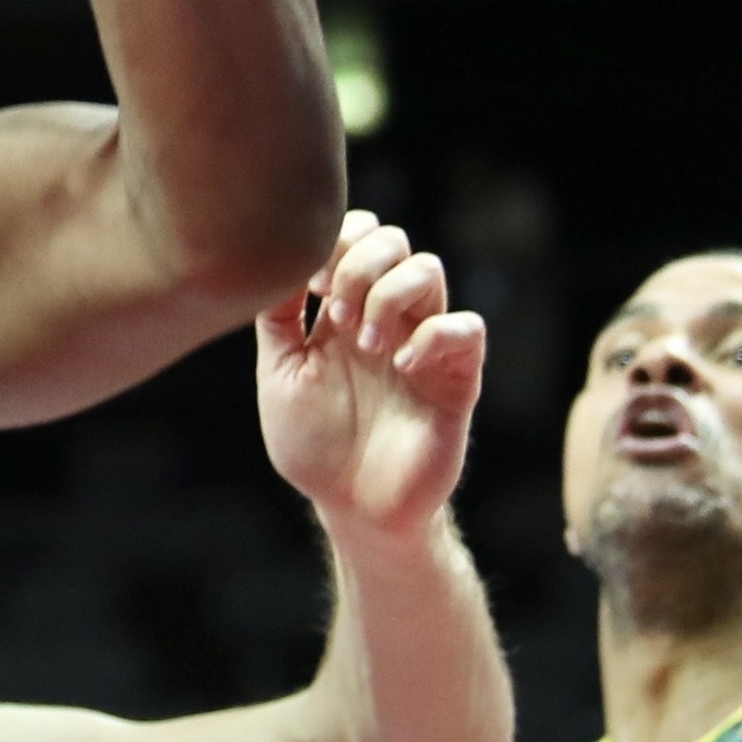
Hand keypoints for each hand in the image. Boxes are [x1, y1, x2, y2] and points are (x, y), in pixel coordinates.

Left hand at [256, 210, 485, 541]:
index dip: (337, 242)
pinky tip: (400, 365)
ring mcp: (424, 343)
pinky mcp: (457, 378)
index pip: (356, 236)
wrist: (352, 505)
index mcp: (345, 311)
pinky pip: (466, 327)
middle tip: (338, 317)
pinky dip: (432, 335)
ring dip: (389, 295)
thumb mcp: (279, 373)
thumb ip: (277, 316)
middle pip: (394, 240)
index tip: (314, 285)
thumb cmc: (314, 443)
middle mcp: (388, 317)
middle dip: (360, 266)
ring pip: (429, 270)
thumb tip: (275, 257)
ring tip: (366, 345)